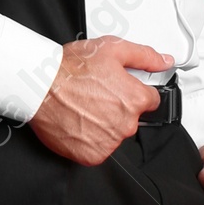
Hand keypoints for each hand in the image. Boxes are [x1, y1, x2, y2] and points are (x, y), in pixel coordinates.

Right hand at [29, 37, 173, 165]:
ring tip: (84, 107)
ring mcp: (109, 142)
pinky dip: (90, 140)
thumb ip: (145, 56)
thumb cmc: (70, 68)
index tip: (118, 89)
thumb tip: (165, 61)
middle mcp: (126, 124)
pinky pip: (99, 149)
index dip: (133, 91)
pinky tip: (79, 122)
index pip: (151, 100)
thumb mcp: (112, 49)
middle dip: (117, 108)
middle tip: (95, 95)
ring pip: (115, 134)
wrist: (39, 87)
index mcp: (135, 99)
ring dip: (104, 124)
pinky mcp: (92, 155)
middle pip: (132, 118)